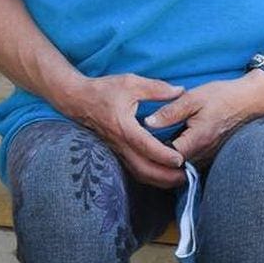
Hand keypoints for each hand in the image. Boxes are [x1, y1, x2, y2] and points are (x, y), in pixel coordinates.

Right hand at [62, 72, 186, 188]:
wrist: (77, 99)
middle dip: (165, 177)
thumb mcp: (132, 82)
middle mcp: (121, 144)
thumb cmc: (104, 90)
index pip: (147, 147)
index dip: (165, 155)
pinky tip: (162, 173)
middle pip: (143, 169)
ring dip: (158, 179)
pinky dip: (149, 175)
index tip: (181, 160)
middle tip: (186, 177)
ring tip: (177, 180)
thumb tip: (180, 91)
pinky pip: (133, 169)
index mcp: (125, 127)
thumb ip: (157, 88)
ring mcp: (117, 150)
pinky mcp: (117, 152)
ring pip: (138, 173)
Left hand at [144, 72, 263, 165]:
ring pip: (182, 169)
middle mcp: (203, 154)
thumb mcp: (193, 97)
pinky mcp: (212, 155)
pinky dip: (178, 161)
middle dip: (156, 162)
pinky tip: (168, 149)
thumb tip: (147, 122)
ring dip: (166, 163)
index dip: (152, 153)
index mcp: (196, 139)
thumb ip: (170, 111)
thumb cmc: (222, 96)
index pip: (168, 157)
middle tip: (140, 151)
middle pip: (173, 168)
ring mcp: (209, 157)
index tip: (140, 144)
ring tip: (150, 151)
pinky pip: (192, 164)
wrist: (249, 100)